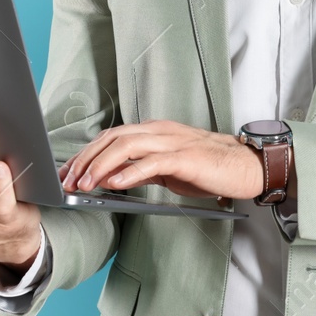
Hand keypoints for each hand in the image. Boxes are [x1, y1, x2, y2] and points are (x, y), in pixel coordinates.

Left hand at [60, 119, 263, 201]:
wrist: (246, 166)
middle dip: (86, 160)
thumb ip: (140, 169)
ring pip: (126, 146)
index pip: (111, 136)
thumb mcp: (167, 168)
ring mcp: (172, 142)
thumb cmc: (209, 168)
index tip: (69, 173)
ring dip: (100, 166)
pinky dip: (129, 172)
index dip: (86, 153)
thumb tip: (110, 178)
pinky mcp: (185, 157)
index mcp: (154, 131)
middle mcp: (160, 131)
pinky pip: (151, 162)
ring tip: (85, 185)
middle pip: (112, 138)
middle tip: (69, 181)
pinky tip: (114, 184)